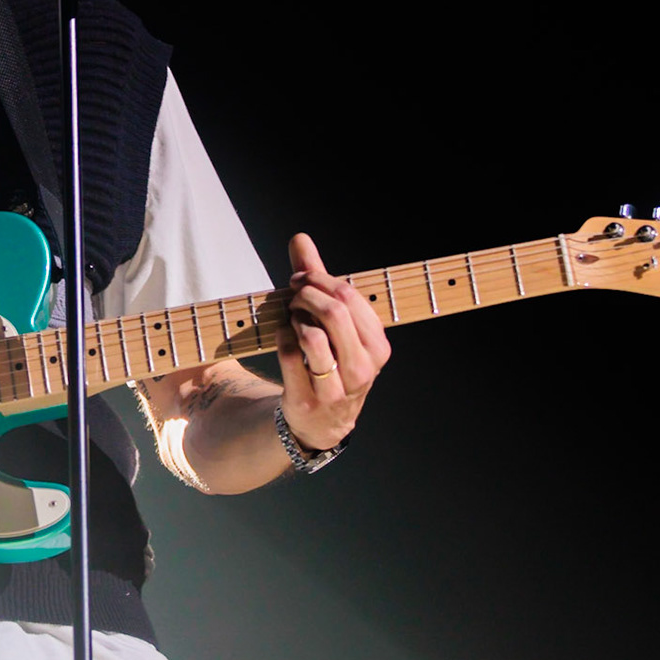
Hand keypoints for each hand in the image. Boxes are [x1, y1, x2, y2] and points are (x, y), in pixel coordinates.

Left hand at [276, 234, 390, 451]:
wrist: (322, 421)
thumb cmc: (331, 361)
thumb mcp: (335, 324)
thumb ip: (318, 279)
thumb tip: (299, 238)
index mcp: (378, 346)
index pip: (350, 297)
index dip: (320, 280)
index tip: (301, 279)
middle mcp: (363, 368)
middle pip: (333, 312)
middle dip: (306, 295)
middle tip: (293, 294)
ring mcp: (337, 387)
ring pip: (312, 335)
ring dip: (294, 319)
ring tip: (292, 319)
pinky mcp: (308, 398)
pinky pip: (289, 355)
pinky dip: (281, 337)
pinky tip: (284, 336)